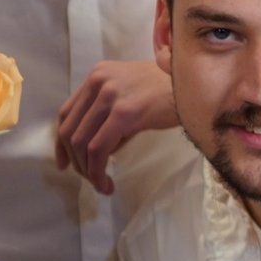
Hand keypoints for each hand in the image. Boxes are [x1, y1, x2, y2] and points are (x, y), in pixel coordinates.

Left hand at [53, 59, 178, 193]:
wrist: (199, 86)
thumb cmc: (170, 94)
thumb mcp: (131, 98)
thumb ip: (108, 118)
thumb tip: (93, 153)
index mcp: (98, 75)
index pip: (66, 113)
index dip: (61, 144)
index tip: (66, 164)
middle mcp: (99, 81)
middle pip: (70, 130)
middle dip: (76, 161)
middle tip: (89, 179)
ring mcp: (110, 94)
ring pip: (81, 143)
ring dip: (88, 171)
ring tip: (101, 185)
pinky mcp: (124, 111)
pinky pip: (98, 149)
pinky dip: (97, 171)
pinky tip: (107, 184)